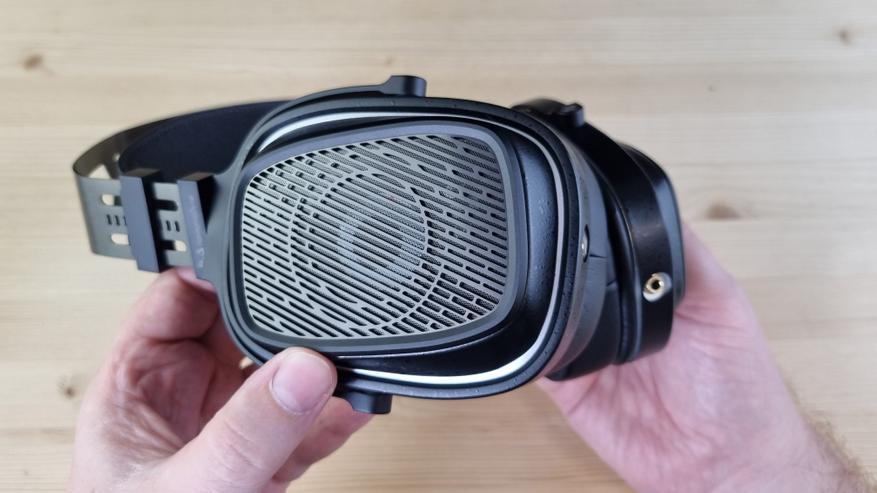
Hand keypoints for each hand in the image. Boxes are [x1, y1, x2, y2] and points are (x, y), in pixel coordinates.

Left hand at [70, 269, 370, 491]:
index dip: (216, 272)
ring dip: (315, 368)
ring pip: (278, 376)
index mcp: (137, 389)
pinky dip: (336, 416)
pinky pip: (307, 425)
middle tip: (322, 310)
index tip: (268, 257)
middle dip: (281, 319)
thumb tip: (303, 369)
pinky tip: (362, 403)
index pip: (175, 300)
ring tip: (353, 356)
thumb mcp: (192, 485)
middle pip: (237, 329)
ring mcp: (227, 432)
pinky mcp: (264, 465)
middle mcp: (183, 402)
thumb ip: (247, 430)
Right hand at [539, 225, 871, 491]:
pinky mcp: (567, 386)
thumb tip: (645, 204)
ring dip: (537, 301)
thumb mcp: (723, 302)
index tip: (567, 196)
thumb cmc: (739, 385)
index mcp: (649, 285)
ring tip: (527, 283)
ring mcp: (589, 347)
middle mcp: (616, 312)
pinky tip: (523, 330)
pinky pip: (534, 359)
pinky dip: (524, 346)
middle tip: (542, 246)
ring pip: (546, 312)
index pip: (607, 241)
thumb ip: (685, 255)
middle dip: (554, 260)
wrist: (719, 464)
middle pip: (568, 272)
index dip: (588, 219)